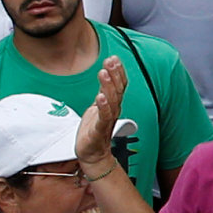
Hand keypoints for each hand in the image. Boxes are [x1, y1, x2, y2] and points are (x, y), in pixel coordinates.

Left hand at [75, 54, 129, 175]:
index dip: (118, 71)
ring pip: (111, 100)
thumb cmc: (93, 131)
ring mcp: (107, 120)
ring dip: (108, 86)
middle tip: (111, 61)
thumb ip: (103, 91)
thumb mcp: (98, 106)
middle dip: (115, 74)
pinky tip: (100, 96)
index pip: (119, 85)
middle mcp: (113, 111)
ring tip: (104, 73)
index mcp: (112, 104)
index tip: (114, 58)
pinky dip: (103, 106)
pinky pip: (103, 116)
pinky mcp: (98, 130)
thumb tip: (106, 73)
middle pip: (118, 90)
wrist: (92, 154)